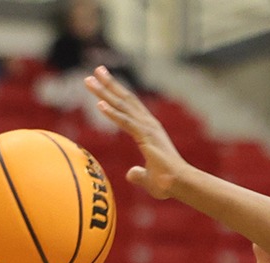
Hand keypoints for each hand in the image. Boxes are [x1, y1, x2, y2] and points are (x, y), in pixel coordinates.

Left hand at [84, 65, 188, 198]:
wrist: (180, 185)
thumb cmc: (168, 183)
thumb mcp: (148, 178)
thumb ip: (138, 174)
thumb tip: (131, 174)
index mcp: (149, 130)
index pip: (129, 108)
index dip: (116, 94)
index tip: (103, 81)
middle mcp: (148, 124)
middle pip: (126, 100)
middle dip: (109, 84)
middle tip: (95, 70)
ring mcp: (148, 129)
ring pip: (123, 106)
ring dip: (105, 92)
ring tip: (90, 79)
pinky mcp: (146, 137)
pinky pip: (126, 123)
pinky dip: (112, 113)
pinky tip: (99, 104)